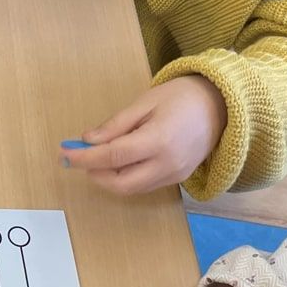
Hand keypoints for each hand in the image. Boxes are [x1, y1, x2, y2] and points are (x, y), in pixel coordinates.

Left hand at [61, 76, 226, 194]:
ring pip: (131, 189)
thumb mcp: (144, 102)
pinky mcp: (178, 179)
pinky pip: (144, 185)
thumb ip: (115, 125)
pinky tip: (118, 161)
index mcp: (159, 141)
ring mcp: (175, 175)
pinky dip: (125, 177)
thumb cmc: (181, 97)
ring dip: (108, 178)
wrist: (221, 106)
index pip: (113, 157)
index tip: (65, 154)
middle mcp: (167, 164)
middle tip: (79, 158)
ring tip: (96, 158)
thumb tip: (87, 141)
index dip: (85, 158)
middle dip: (95, 174)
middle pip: (120, 183)